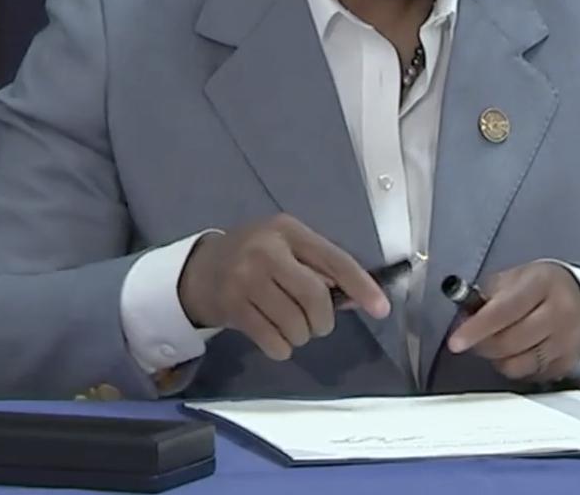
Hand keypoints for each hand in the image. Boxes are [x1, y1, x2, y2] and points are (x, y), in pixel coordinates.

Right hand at [177, 213, 390, 360]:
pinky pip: (274, 341)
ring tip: (290, 327)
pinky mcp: (232, 306)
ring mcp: (246, 278)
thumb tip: (360, 299)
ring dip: (301, 336)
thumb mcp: (286, 250)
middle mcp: (267, 250)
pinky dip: (282, 347)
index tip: (381, 308)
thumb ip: (321, 270)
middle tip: (316, 324)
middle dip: (323, 320)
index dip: (361, 286)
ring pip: (295, 323)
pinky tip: (274, 337)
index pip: (335, 259)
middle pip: (316, 297)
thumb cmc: (253, 258)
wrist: (198, 270)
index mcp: (288, 230)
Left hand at [444, 262, 579, 384]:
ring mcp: (565, 342)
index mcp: (542, 283)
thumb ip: (487, 294)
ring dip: (497, 358)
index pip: (504, 310)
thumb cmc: (540, 287)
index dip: (477, 328)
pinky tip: (516, 351)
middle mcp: (558, 313)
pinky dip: (515, 367)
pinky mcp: (566, 364)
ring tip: (497, 342)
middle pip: (509, 342)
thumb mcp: (516, 277)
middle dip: (482, 344)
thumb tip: (463, 317)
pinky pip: (529, 376)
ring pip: (517, 365)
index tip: (456, 342)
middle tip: (471, 338)